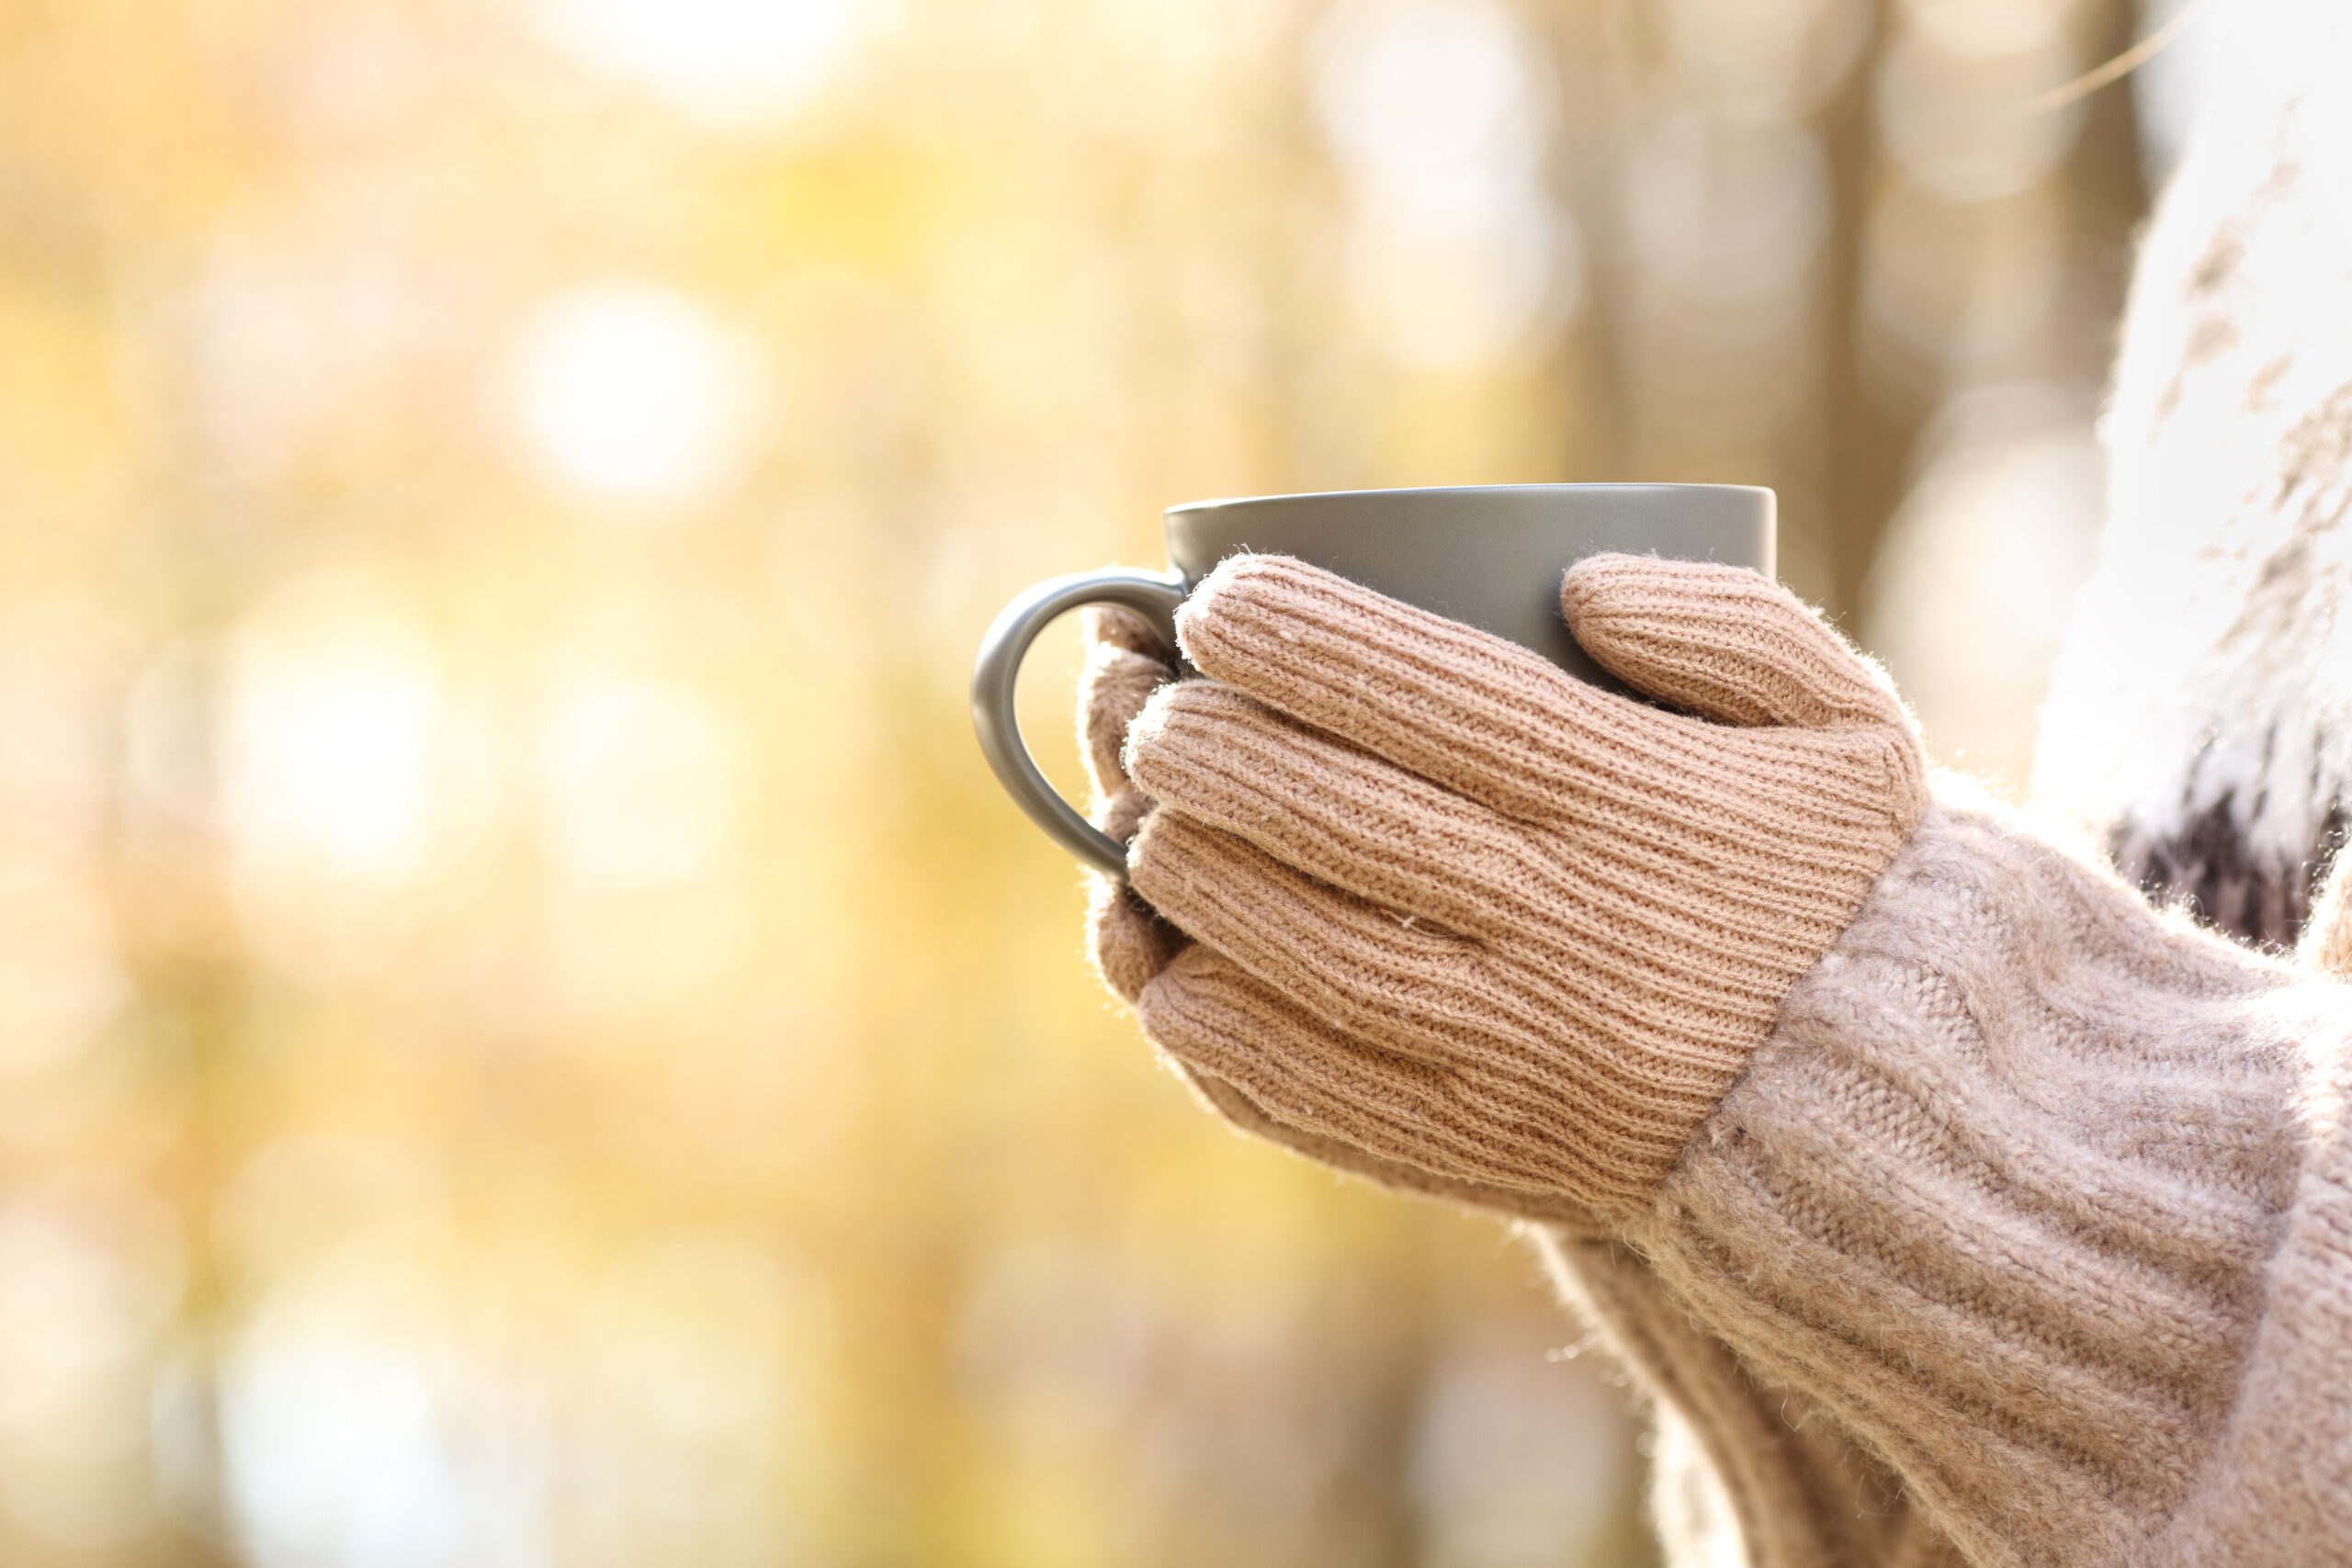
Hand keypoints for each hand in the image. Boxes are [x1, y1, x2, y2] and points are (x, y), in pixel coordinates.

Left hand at [1083, 551, 1925, 1221]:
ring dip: (1188, 873)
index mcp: (1637, 800)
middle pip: (1334, 815)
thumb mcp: (1845, 726)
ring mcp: (1516, 1049)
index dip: (1297, 635)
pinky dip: (1215, 1030)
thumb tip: (1573, 583)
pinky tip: (1166, 971)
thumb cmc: (1833, 884)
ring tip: (1144, 820)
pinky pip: (1311, 1091)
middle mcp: (1565, 923)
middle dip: (1207, 744)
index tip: (1216, 600)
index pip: (1426, 693)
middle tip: (1152, 707)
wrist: (1876, 1110)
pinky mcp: (1481, 1146)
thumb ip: (1731, 624)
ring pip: (1299, 950)